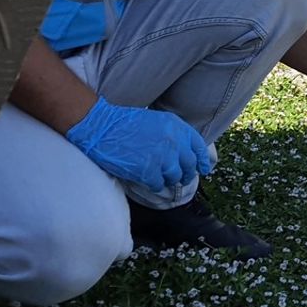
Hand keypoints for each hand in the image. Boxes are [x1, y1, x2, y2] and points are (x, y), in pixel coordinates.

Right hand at [66, 96, 212, 192]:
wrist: (103, 128)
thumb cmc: (126, 124)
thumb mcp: (157, 121)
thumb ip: (174, 134)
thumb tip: (185, 153)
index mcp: (177, 126)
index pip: (198, 146)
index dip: (202, 160)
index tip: (203, 169)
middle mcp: (174, 141)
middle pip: (189, 164)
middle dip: (186, 174)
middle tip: (182, 179)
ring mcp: (162, 157)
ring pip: (175, 176)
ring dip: (169, 180)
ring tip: (162, 178)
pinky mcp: (148, 170)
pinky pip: (158, 184)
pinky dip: (155, 185)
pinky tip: (149, 181)